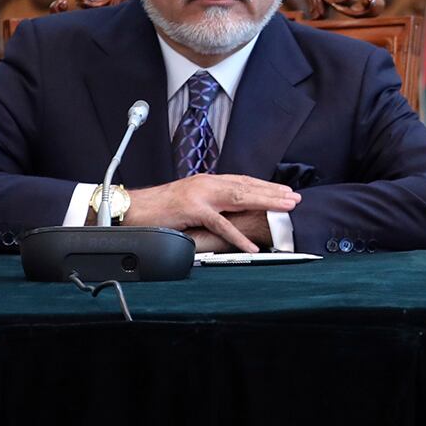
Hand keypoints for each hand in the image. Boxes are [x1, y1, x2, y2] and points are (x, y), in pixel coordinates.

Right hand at [124, 174, 298, 251]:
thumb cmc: (158, 208)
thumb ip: (208, 203)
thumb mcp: (189, 200)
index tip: (283, 190)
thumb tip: (227, 212)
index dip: (264, 185)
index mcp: (206, 181)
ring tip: (284, 210)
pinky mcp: (192, 210)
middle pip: (246, 186)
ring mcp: (200, 196)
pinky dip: (237, 237)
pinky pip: (220, 225)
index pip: (242, 180)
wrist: (131, 207)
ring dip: (265, 203)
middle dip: (272, 192)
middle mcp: (206, 184)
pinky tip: (251, 245)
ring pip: (239, 198)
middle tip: (294, 198)